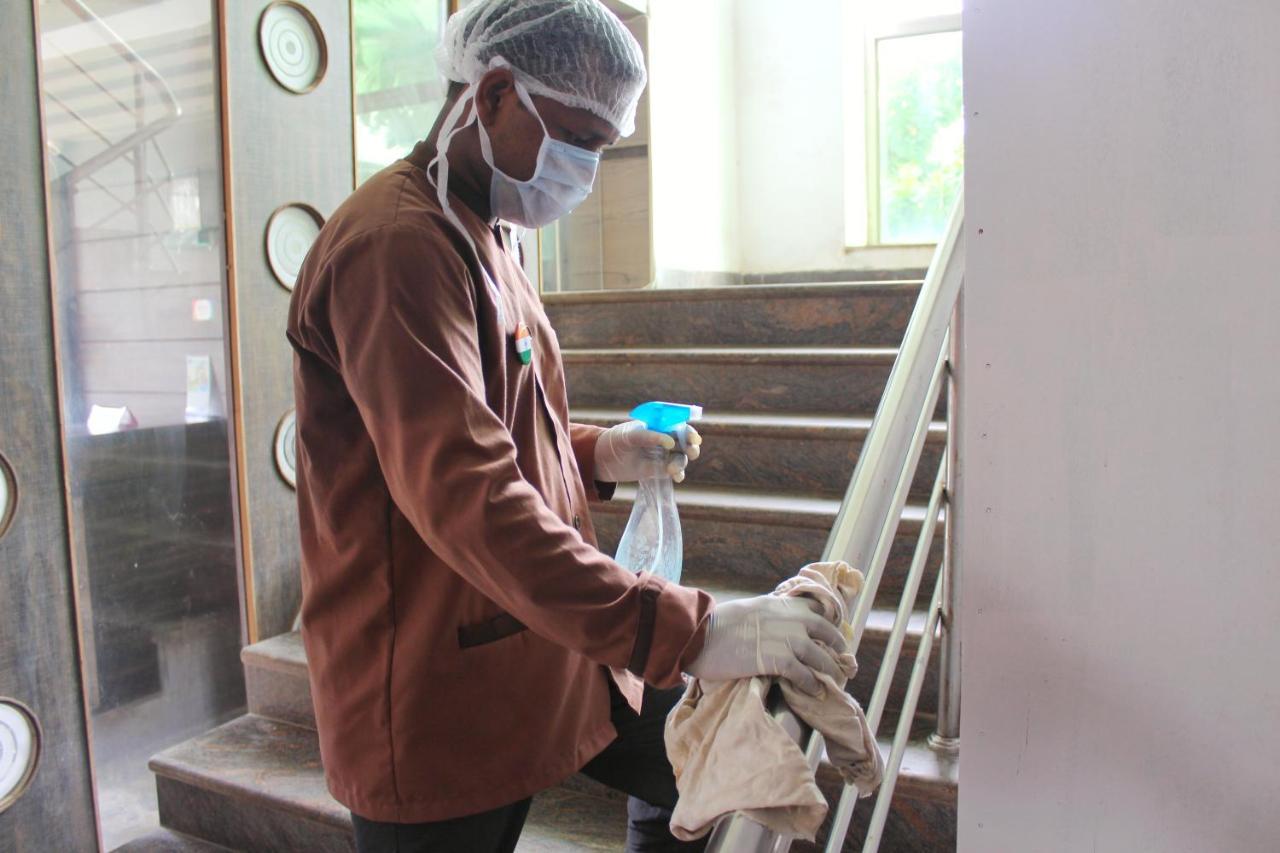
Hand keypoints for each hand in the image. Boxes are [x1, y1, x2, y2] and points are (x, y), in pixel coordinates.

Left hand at [594, 420, 701, 483]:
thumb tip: (671, 442)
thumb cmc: (615, 441)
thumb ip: (649, 437)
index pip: (678, 426)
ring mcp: (662, 455)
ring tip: (673, 469)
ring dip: (681, 463)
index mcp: (658, 426)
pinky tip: (677, 477)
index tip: (694, 439)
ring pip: (680, 458)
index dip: (688, 432)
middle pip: (684, 442)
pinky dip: (678, 474)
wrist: (601, 461)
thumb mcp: (630, 436)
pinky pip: (673, 471)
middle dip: (691, 447)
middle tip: (692, 452)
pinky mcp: (658, 470)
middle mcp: (663, 440)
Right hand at [685, 595, 847, 695]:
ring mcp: (785, 638)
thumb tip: (775, 628)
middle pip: (825, 630)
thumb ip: (767, 616)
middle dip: (837, 645)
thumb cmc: (715, 625)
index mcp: (779, 604)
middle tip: (843, 658)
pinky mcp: (777, 660)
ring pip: (819, 655)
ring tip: (833, 680)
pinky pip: (803, 674)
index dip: (827, 621)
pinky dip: (811, 684)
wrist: (699, 635)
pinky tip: (814, 691)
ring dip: (828, 669)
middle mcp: (788, 618)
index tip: (833, 632)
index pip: (814, 607)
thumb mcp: (747, 610)